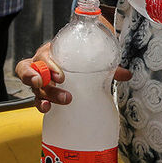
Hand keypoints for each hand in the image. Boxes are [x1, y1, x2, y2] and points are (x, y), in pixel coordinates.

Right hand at [15, 42, 131, 112]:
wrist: (75, 52)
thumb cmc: (78, 52)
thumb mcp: (90, 54)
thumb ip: (107, 64)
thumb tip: (127, 74)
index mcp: (51, 52)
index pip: (43, 57)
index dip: (49, 66)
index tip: (62, 77)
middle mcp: (42, 65)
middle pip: (34, 74)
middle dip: (45, 85)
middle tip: (63, 93)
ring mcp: (41, 80)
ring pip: (34, 89)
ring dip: (42, 98)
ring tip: (49, 106)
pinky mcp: (43, 93)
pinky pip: (37, 99)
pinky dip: (41, 105)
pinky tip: (48, 110)